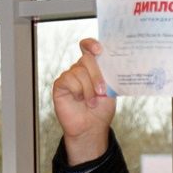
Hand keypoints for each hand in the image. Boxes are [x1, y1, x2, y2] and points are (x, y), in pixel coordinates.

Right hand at [52, 38, 116, 164]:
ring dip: (89, 89)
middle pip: (87, 59)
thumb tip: (111, 63)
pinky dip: (78, 90)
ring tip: (92, 103)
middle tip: (102, 92)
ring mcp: (70, 76)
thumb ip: (108, 76)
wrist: (91, 128)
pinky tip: (79, 99)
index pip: (88, 48)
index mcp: (93, 68)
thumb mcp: (110, 91)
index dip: (92, 44)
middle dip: (97, 76)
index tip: (99, 50)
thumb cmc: (101, 110)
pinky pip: (69, 79)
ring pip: (79, 71)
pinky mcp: (61, 85)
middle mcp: (80, 69)